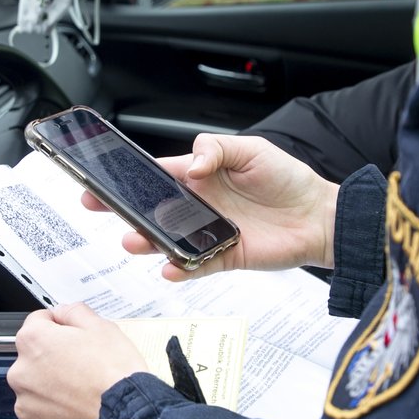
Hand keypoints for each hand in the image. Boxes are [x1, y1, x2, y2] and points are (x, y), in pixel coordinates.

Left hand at [9, 303, 147, 418]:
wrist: (128, 417)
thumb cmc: (116, 373)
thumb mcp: (102, 326)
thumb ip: (74, 312)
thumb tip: (62, 313)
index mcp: (33, 341)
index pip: (38, 323)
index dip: (59, 328)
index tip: (74, 339)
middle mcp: (21, 374)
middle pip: (34, 361)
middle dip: (53, 363)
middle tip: (83, 370)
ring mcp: (26, 407)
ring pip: (37, 394)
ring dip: (53, 393)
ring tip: (83, 397)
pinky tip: (78, 416)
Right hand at [82, 134, 339, 280]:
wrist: (319, 216)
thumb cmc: (288, 179)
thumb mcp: (252, 149)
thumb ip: (217, 149)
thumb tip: (191, 164)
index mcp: (200, 175)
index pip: (156, 174)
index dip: (128, 176)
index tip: (101, 178)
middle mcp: (199, 204)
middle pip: (152, 209)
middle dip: (123, 209)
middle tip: (99, 208)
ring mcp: (208, 232)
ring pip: (167, 239)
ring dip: (147, 241)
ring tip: (134, 240)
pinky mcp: (223, 256)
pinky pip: (195, 265)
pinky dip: (180, 269)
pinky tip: (170, 268)